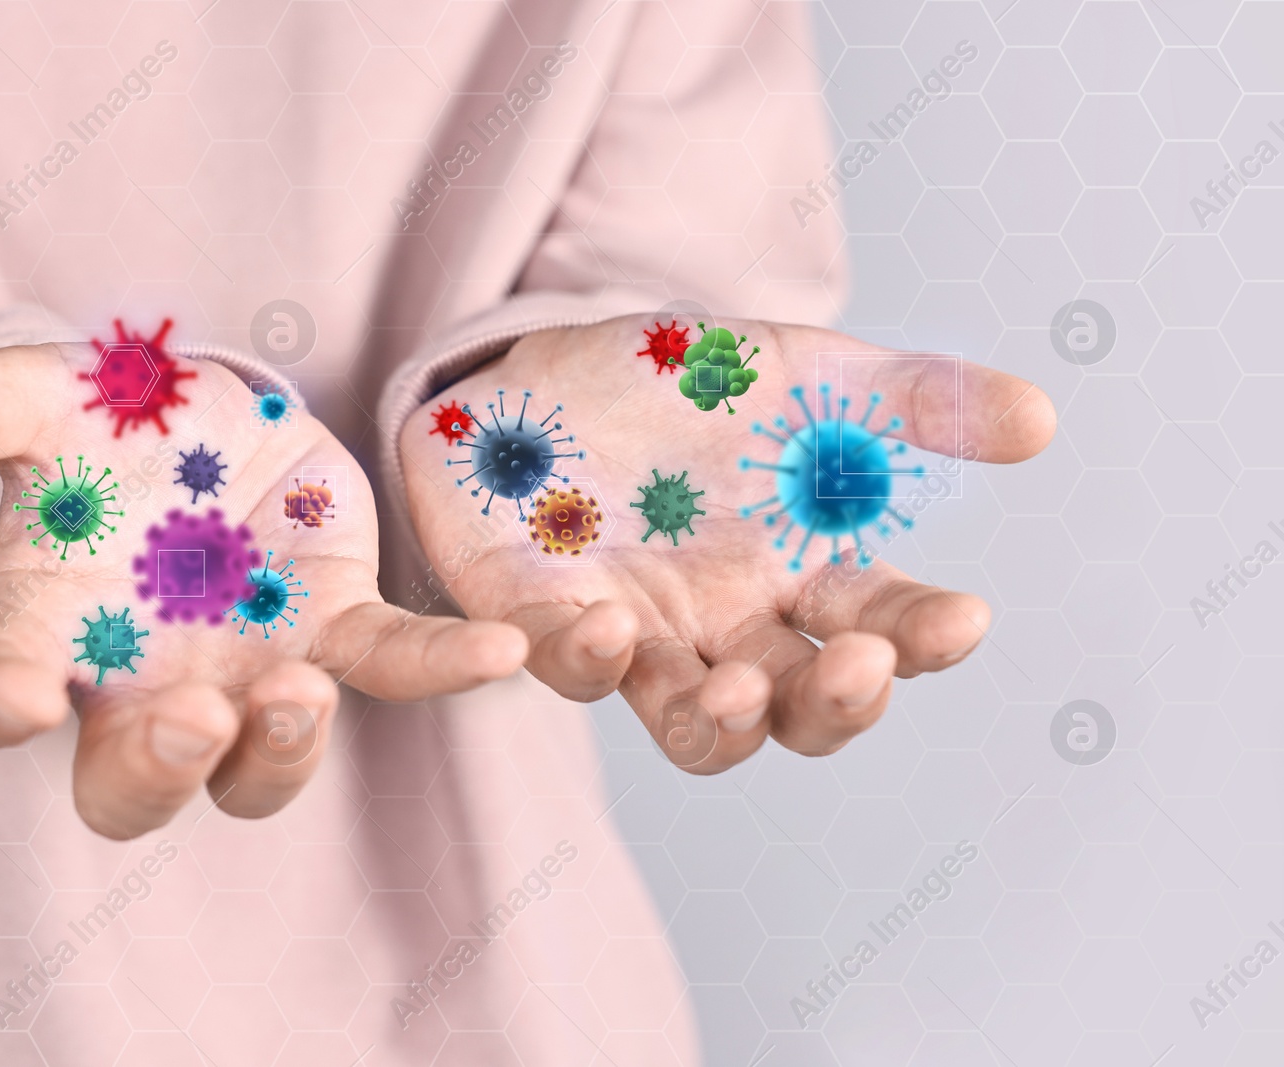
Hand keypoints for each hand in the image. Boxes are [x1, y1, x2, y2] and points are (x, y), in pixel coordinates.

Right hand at [0, 337, 525, 837]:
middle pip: (134, 784)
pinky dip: (445, 667)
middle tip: (193, 720)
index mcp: (48, 638)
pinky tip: (506, 650)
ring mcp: (246, 676)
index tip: (9, 700)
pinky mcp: (339, 630)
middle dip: (159, 769)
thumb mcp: (37, 399)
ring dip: (284, 748)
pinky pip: (392, 668)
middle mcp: (142, 689)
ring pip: (263, 764)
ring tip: (300, 696)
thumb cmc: (99, 431)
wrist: (199, 423)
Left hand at [399, 314, 1054, 772]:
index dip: (924, 633)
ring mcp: (632, 635)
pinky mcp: (535, 619)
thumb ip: (907, 396)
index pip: (882, 624)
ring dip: (717, 723)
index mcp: (798, 575)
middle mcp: (723, 628)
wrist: (540, 381)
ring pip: (688, 724)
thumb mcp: (801, 374)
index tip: (964, 617)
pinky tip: (593, 627)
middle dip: (835, 702)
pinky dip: (573, 658)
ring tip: (734, 690)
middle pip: (798, 709)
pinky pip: (554, 661)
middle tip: (859, 667)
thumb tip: (1041, 419)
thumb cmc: (681, 390)